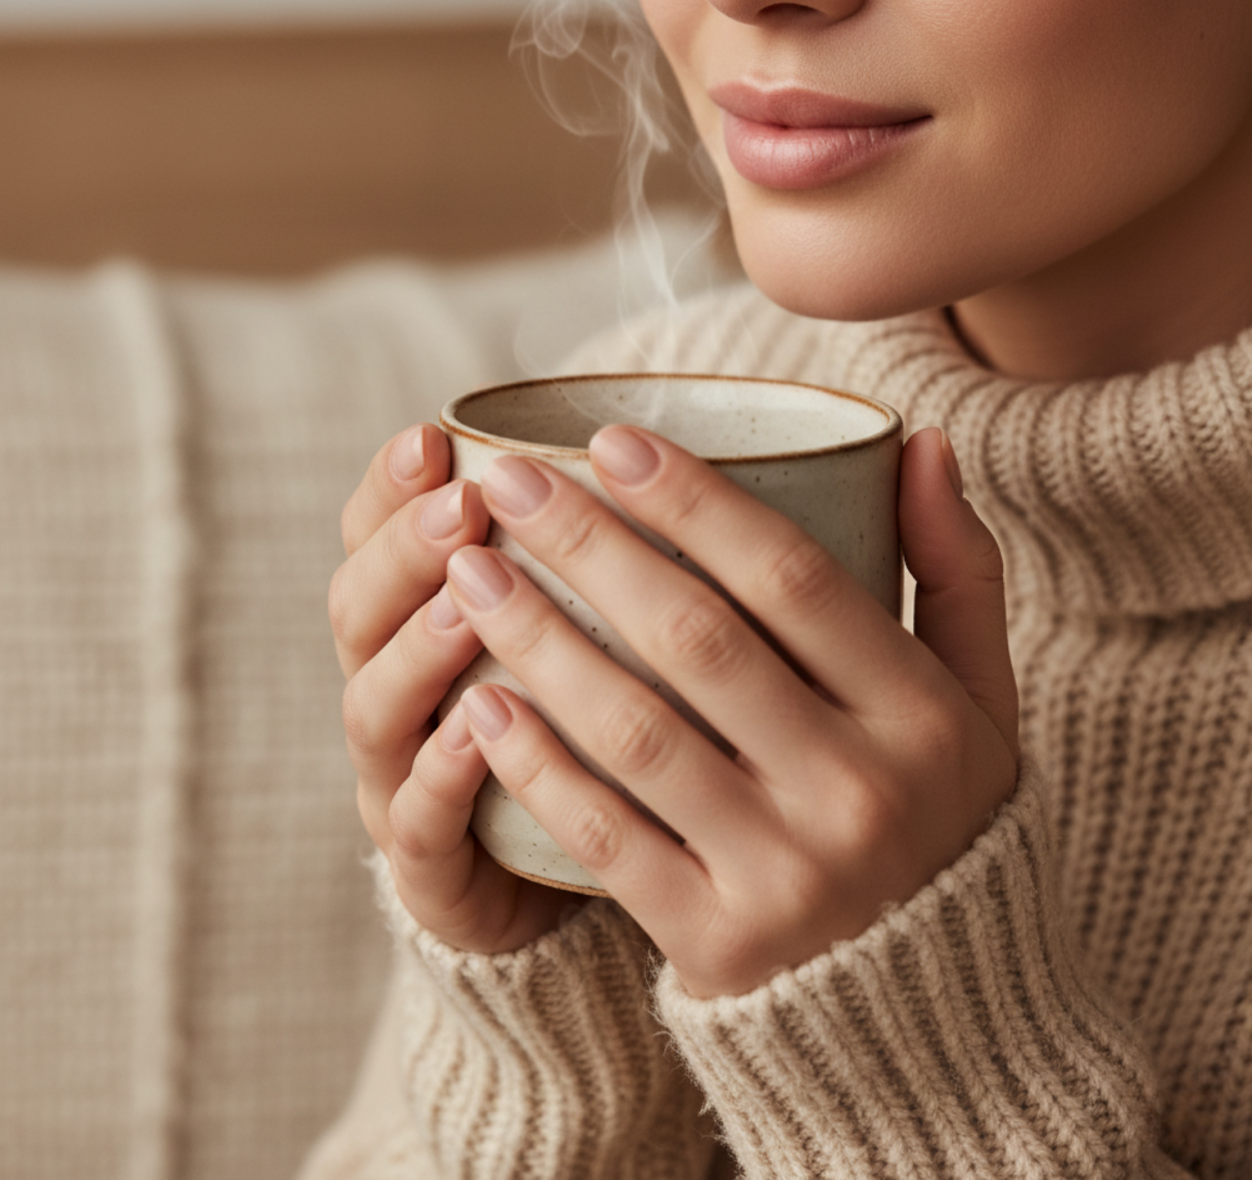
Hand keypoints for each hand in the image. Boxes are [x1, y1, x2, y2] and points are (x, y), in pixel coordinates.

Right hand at [330, 423, 583, 952]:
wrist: (568, 875)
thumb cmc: (580, 726)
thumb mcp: (584, 629)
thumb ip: (588, 556)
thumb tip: (642, 449)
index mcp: (413, 622)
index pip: (371, 540)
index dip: (388, 489)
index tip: (432, 438)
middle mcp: (394, 692)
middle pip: (358, 610)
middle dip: (405, 552)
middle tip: (467, 506)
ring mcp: (399, 779)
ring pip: (374, 707)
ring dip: (415, 652)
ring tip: (464, 605)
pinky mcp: (429, 867)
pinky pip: (418, 820)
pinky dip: (440, 772)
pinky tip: (475, 728)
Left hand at [443, 425, 1018, 996]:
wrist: (929, 1012)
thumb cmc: (938, 819)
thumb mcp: (980, 703)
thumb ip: (958, 572)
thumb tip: (923, 440)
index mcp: (926, 717)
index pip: (793, 577)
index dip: (694, 499)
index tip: (608, 439)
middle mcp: (861, 792)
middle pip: (697, 641)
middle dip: (590, 546)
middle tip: (505, 482)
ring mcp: (786, 875)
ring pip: (635, 731)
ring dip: (539, 642)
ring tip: (470, 574)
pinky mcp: (716, 942)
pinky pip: (605, 838)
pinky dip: (536, 765)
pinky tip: (478, 700)